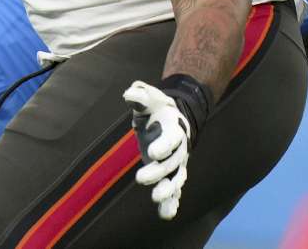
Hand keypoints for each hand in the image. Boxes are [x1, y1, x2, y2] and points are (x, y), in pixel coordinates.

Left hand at [123, 80, 190, 219]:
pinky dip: (171, 202)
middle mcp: (178, 150)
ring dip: (168, 191)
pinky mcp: (170, 174)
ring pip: (175, 180)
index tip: (152, 152)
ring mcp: (175, 164)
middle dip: (157, 172)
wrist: (172, 118)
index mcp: (174, 130)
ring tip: (158, 200)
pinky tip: (166, 214)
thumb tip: (130, 93)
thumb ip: (140, 95)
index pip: (171, 139)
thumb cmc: (157, 108)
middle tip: (140, 179)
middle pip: (170, 163)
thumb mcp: (149, 98)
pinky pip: (174, 191)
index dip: (163, 145)